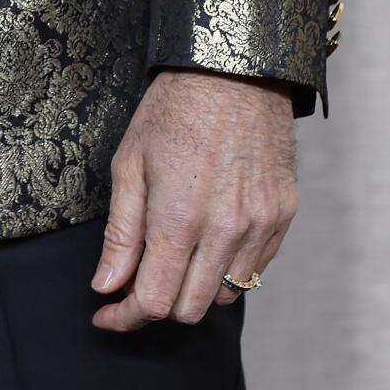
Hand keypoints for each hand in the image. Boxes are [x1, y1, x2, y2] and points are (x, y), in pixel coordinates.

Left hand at [91, 69, 297, 331]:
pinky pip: (254, 270)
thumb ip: (120, 234)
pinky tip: (207, 242)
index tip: (107, 314)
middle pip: (190, 309)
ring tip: (173, 258)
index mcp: (178, 218)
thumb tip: (106, 286)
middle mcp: (225, 231)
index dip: (125, 317)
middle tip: (135, 283)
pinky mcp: (282, 218)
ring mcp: (259, 227)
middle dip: (156, 305)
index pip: (153, 300)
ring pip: (225, 296)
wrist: (234, 72)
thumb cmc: (173, 112)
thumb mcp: (130, 165)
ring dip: (193, 290)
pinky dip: (227, 270)